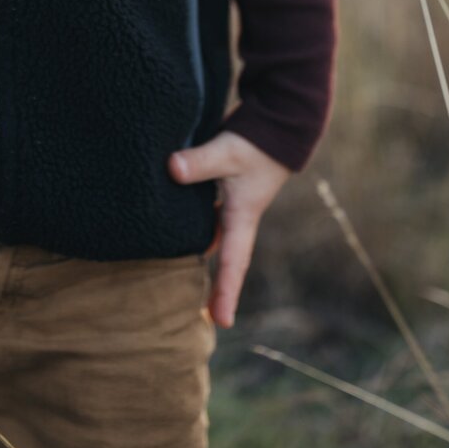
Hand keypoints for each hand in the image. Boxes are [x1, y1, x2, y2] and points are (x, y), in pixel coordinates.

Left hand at [168, 130, 290, 328]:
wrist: (278, 125)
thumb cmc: (257, 143)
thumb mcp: (228, 152)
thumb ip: (200, 161)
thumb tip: (171, 169)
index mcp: (242, 217)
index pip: (234, 263)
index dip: (227, 292)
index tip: (221, 322)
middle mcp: (236, 218)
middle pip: (224, 260)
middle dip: (214, 287)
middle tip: (199, 317)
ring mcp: (230, 205)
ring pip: (211, 239)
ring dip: (198, 257)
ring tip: (175, 281)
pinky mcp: (223, 191)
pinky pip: (204, 219)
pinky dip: (190, 229)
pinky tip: (171, 233)